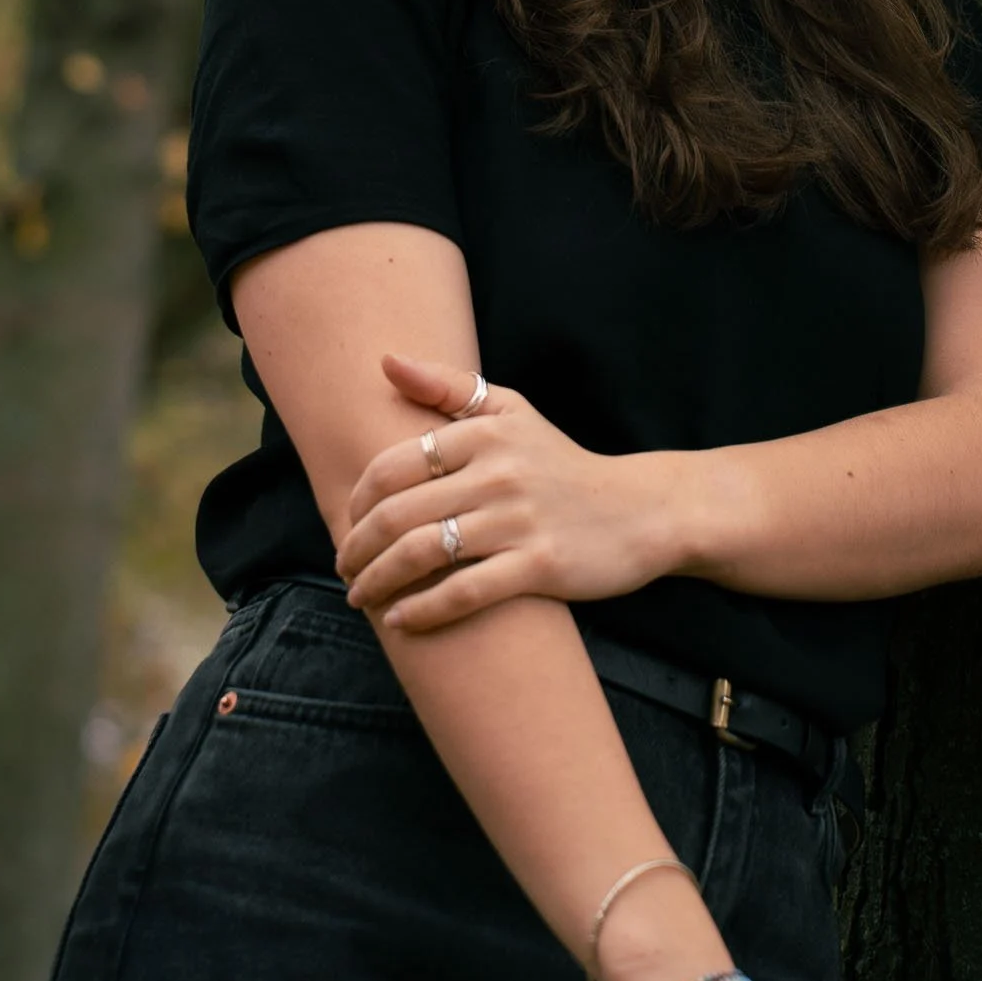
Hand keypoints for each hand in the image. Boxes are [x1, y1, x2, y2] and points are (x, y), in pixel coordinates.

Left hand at [335, 355, 679, 630]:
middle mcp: (499, 473)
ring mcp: (518, 520)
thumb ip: (448, 387)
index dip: (357, 499)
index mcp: (485, 434)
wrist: (637, 511)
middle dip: (357, 546)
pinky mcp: (539, 565)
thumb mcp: (511, 412)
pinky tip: (399, 620)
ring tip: (359, 595)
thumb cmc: (560, 462)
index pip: (394, 466)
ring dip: (378, 580)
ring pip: (424, 553)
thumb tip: (385, 360)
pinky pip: (465, 591)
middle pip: (400, 513)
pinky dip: (423, 610)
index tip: (346, 522)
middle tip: (344, 566)